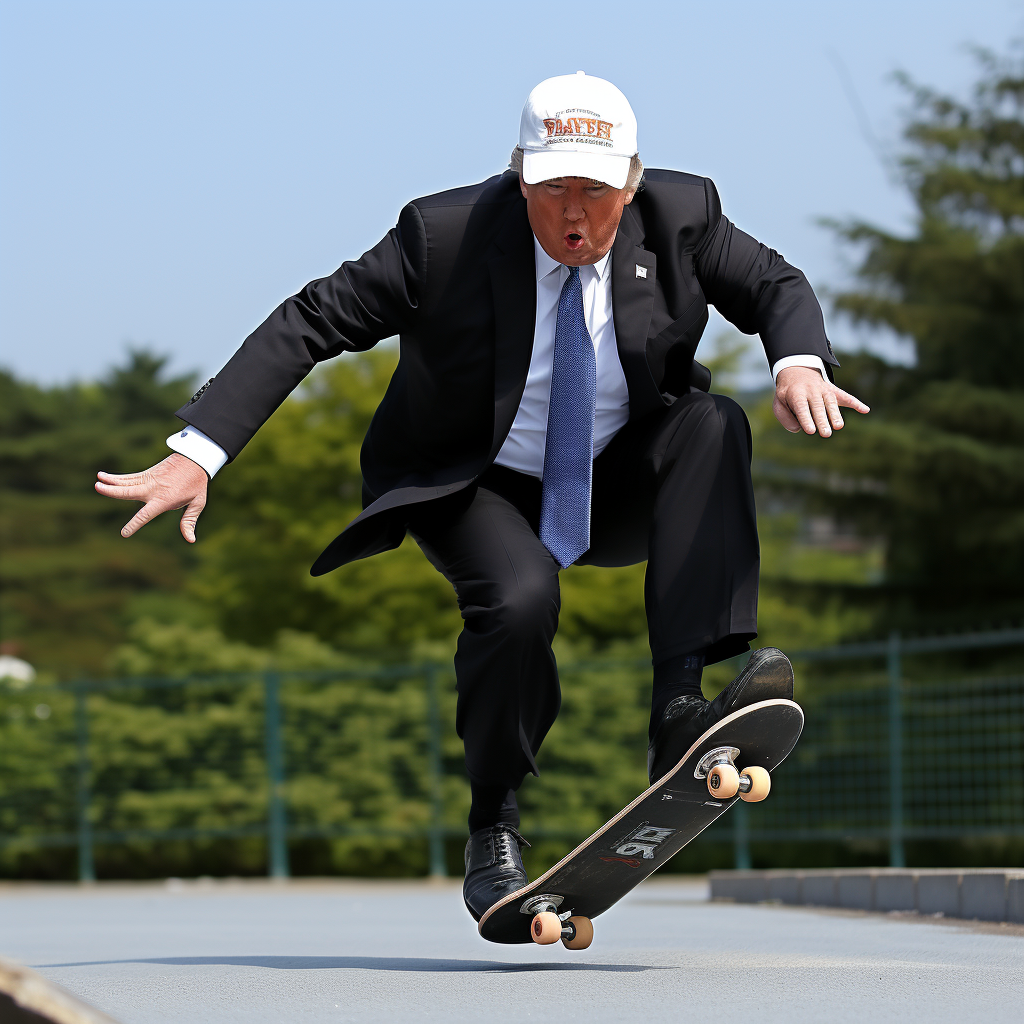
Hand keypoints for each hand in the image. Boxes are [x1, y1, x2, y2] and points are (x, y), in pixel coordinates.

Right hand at [94, 453, 208, 541]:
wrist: (195, 459)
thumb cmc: (197, 484)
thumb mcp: (197, 503)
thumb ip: (189, 521)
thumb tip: (190, 540)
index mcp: (164, 500)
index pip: (146, 515)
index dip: (134, 524)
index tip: (124, 533)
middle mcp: (152, 489)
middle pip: (128, 491)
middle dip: (112, 491)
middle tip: (98, 487)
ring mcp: (148, 480)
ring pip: (126, 482)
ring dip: (110, 481)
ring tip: (97, 481)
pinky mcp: (147, 473)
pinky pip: (129, 477)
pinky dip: (116, 478)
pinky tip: (103, 476)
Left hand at [773, 366, 868, 437]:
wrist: (797, 371)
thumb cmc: (787, 393)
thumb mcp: (778, 402)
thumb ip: (785, 417)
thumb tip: (797, 429)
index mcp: (796, 394)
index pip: (802, 407)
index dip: (806, 419)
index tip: (810, 431)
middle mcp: (811, 391)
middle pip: (818, 407)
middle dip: (822, 420)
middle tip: (826, 434)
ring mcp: (824, 389)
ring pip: (831, 402)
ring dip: (835, 414)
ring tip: (838, 427)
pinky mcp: (833, 390)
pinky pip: (845, 396)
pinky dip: (856, 402)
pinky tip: (865, 410)